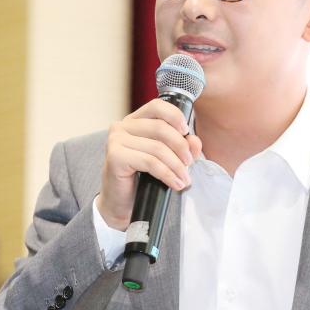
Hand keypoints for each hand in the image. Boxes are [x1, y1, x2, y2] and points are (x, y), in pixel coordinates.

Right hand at [98, 98, 203, 230]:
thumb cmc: (142, 179)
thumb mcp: (168, 159)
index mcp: (134, 121)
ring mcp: (116, 140)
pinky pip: (149, 162)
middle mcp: (122, 126)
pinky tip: (175, 184)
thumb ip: (183, 147)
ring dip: (176, 165)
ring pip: (157, 147)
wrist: (121, 203)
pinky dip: (167, 174)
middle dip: (180, 147)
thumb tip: (194, 140)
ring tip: (184, 179)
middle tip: (189, 164)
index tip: (187, 131)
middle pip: (160, 127)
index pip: (157, 106)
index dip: (175, 116)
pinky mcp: (115, 156)